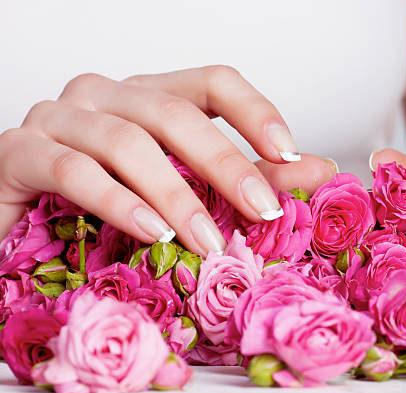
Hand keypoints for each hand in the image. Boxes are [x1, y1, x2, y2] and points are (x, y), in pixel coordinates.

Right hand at [0, 66, 334, 253]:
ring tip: (208, 240)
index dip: (254, 111)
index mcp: (149, 97)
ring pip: (127, 142)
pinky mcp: (20, 152)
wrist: (18, 227)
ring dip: (176, 196)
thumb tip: (317, 171)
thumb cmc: (104, 206)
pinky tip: (151, 232)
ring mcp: (60, 118)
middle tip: (263, 210)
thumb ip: (247, 179)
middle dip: (225, 164)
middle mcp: (105, 95)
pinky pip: (75, 171)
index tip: (289, 154)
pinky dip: (119, 204)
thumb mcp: (181, 190)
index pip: (212, 81)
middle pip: (174, 113)